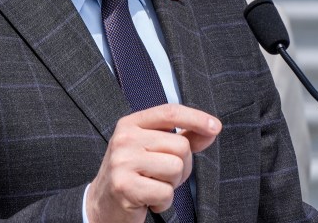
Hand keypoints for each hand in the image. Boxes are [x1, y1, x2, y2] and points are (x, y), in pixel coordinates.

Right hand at [85, 104, 220, 222]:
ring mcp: (122, 161)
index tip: (215, 126)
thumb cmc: (134, 174)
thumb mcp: (153, 150)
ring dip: (172, 185)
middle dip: (181, 166)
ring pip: (176, 168)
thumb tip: (212, 129)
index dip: (195, 118)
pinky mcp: (124, 186)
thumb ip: (182, 137)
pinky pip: (165, 193)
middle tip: (162, 176)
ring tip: (154, 186)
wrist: (102, 203)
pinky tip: (148, 200)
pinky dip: (163, 202)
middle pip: (180, 145)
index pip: (169, 112)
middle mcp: (124, 138)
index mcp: (131, 124)